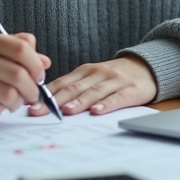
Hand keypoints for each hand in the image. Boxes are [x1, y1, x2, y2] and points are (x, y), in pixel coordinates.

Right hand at [0, 29, 50, 118]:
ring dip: (17, 103)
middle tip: (31, 95)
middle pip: (18, 74)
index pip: (21, 49)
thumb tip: (44, 61)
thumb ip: (13, 48)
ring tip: (13, 102)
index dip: (36, 65)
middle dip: (31, 89)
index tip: (38, 76)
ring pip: (8, 95)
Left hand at [28, 56, 156, 116]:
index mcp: (85, 70)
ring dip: (79, 101)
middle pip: (74, 87)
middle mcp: (98, 73)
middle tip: (40, 112)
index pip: (62, 82)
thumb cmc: (114, 76)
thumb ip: (74, 87)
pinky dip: (106, 104)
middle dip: (55, 101)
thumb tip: (46, 104)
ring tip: (66, 111)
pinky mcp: (131, 90)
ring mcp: (115, 80)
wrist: (148, 67)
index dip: (46, 95)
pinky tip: (97, 112)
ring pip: (94, 91)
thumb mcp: (93, 77)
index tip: (31, 106)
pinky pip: (117, 98)